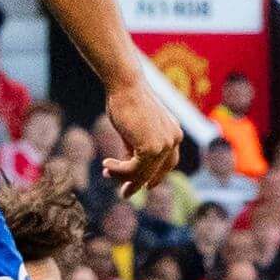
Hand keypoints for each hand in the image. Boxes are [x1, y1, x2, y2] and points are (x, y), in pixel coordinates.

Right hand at [101, 77, 183, 196]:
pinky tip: (106, 164)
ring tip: (106, 171)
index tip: (144, 186)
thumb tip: (126, 170)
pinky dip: (119, 170)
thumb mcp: (133, 129)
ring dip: (123, 176)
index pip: (168, 163)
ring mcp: (165, 145)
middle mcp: (173, 139)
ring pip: (143, 173)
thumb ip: (134, 148)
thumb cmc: (125, 101)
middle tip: (123, 194)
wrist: (125, 85)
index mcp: (173, 132)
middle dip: (138, 183)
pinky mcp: (152, 149)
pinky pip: (133, 169)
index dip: (156, 177)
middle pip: (157, 172)